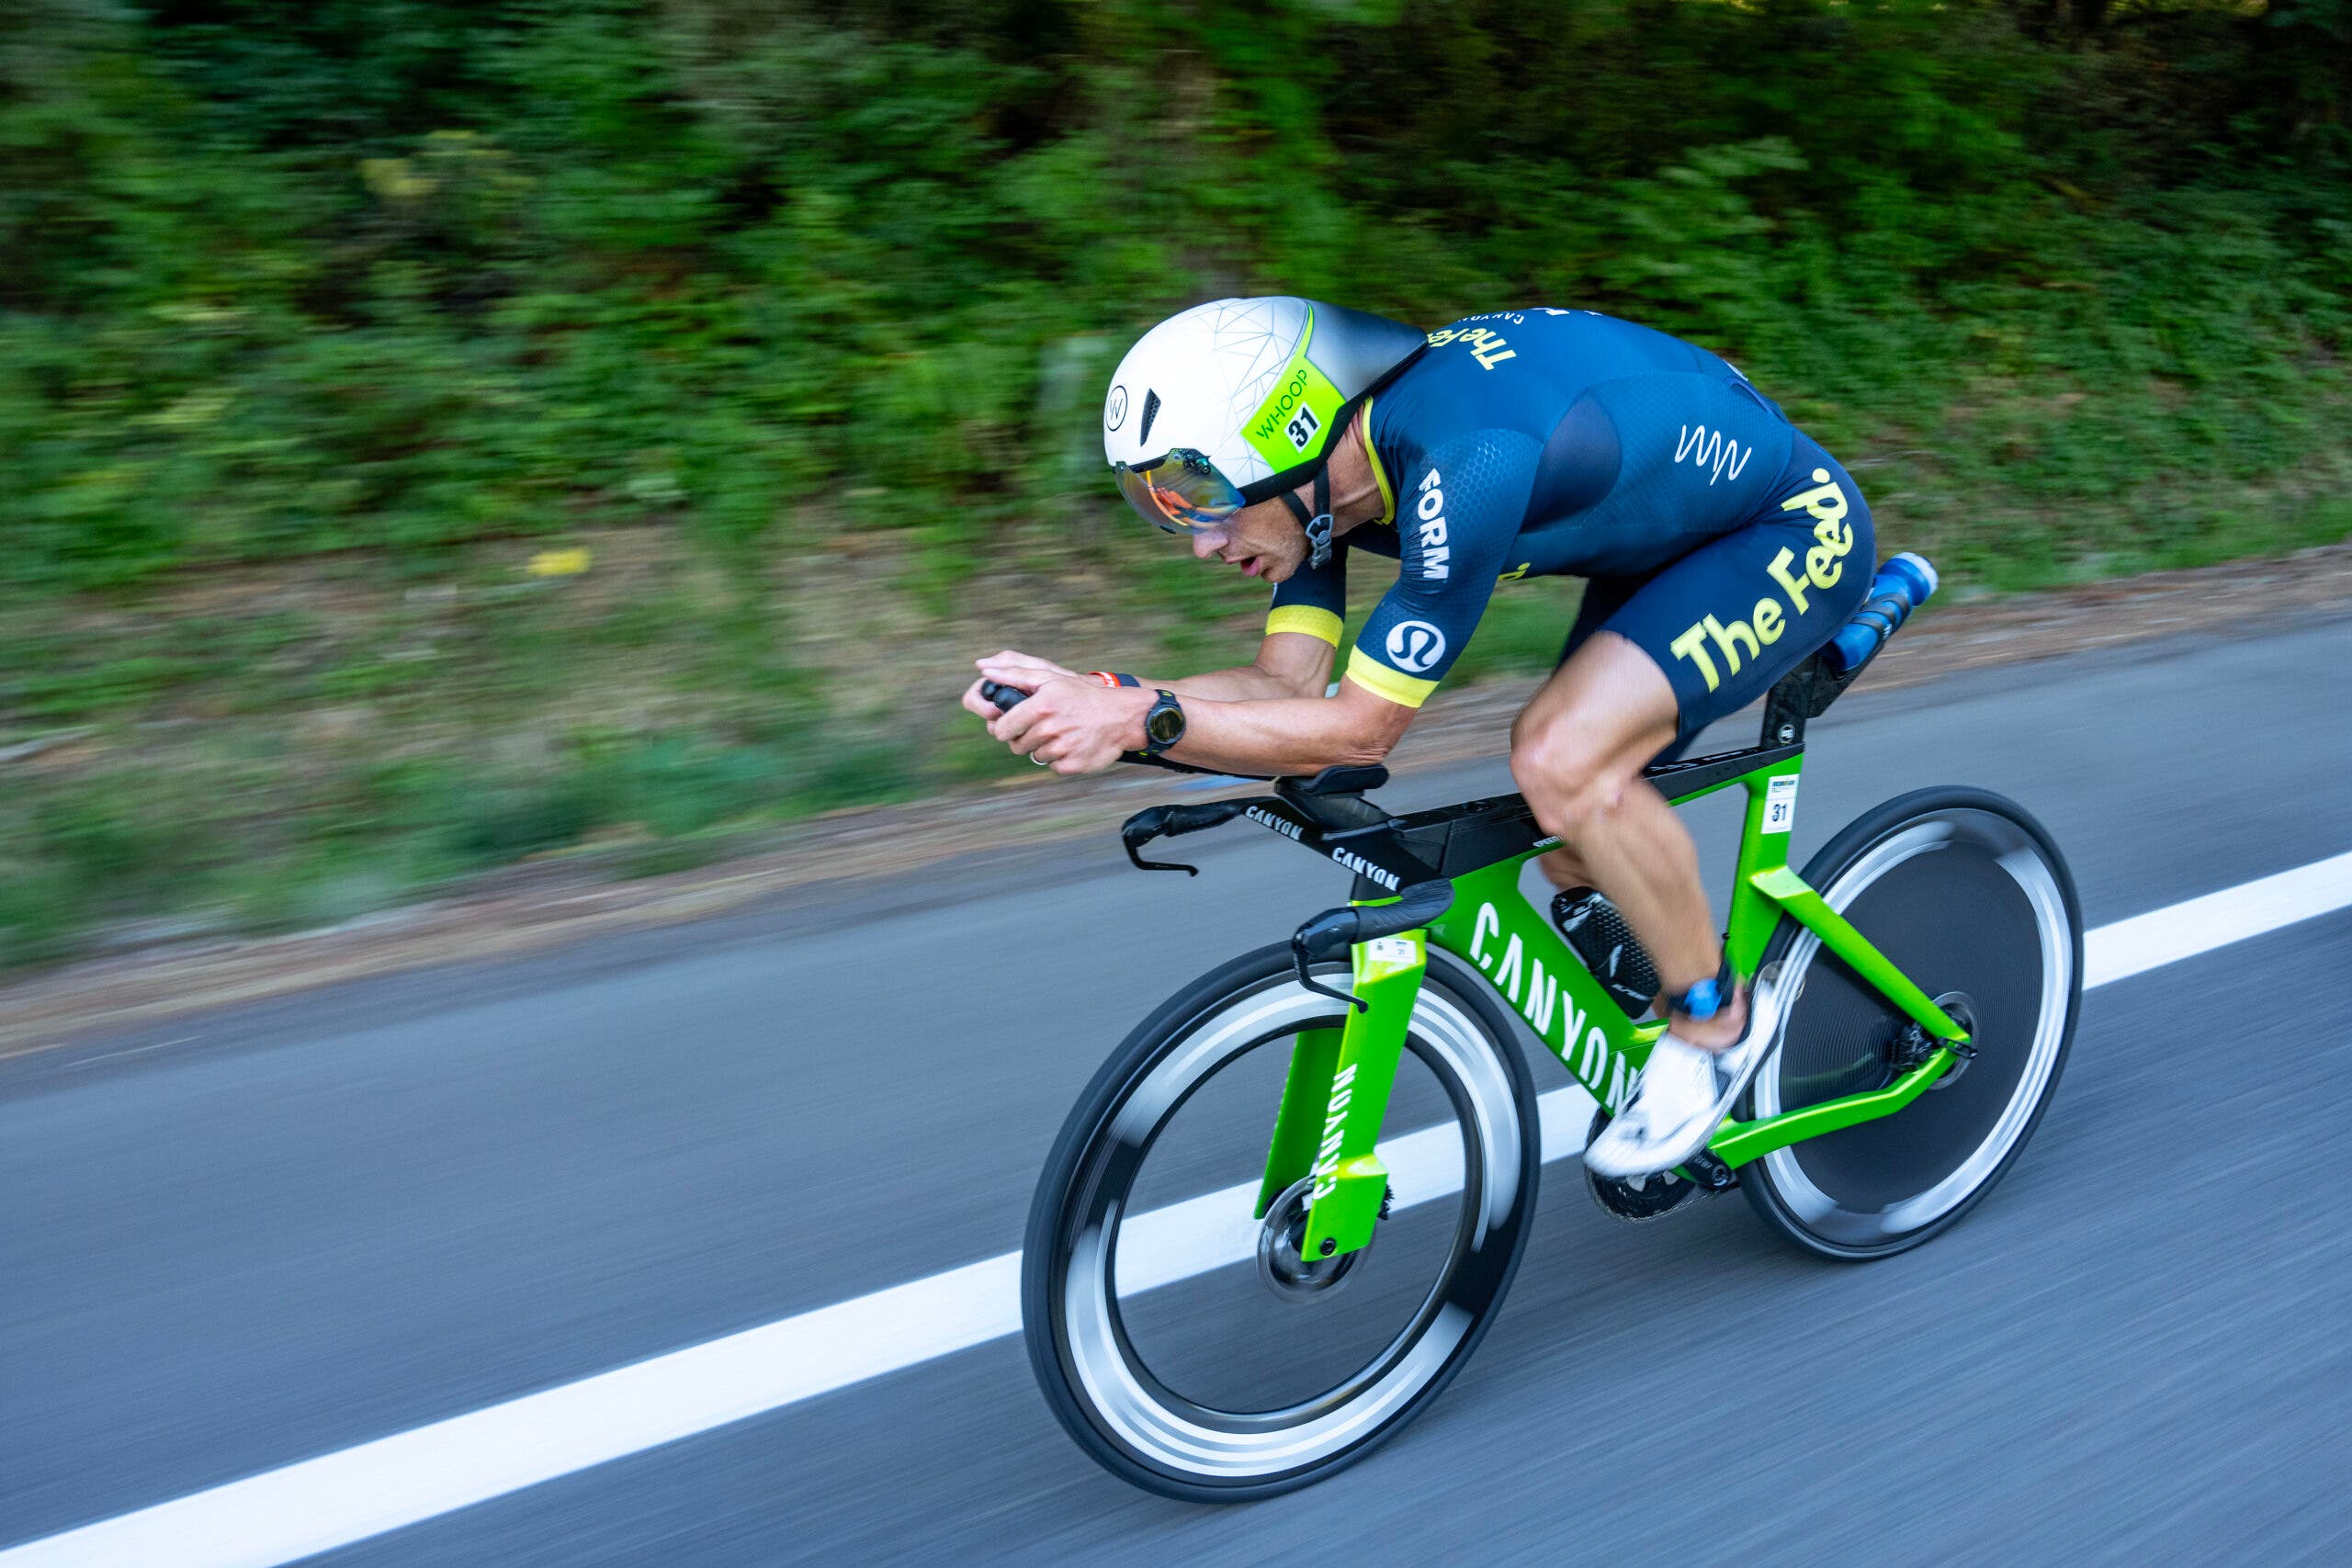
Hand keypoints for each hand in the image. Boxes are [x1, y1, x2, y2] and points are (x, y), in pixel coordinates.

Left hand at [971, 655, 1149, 774]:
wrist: (1121, 717)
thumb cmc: (1082, 696)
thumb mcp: (1049, 678)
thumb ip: (1014, 674)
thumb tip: (983, 669)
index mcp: (1039, 708)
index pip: (1002, 729)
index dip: (1006, 727)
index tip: (1016, 723)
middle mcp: (1048, 730)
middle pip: (1017, 745)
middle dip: (1025, 737)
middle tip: (1044, 726)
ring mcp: (1060, 750)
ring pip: (1035, 756)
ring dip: (1044, 747)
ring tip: (1062, 733)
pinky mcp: (1071, 766)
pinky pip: (1053, 766)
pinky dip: (1060, 758)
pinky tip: (1072, 744)